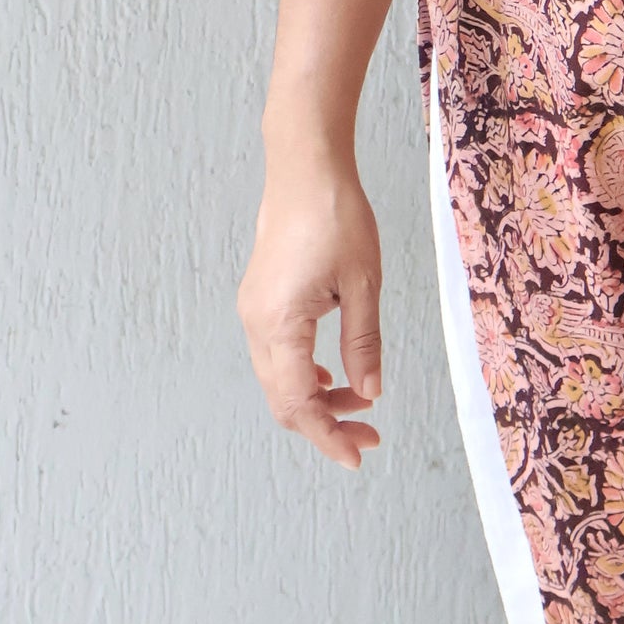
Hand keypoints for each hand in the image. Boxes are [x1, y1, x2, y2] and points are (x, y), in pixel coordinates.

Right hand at [237, 147, 385, 467]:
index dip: (328, 436)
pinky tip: (335, 374)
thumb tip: (369, 393)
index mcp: (279, 324)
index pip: (299, 403)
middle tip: (370, 435)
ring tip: (362, 404)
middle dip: (325, 425)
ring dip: (316, 399)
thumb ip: (364, 343)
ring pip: (279, 379)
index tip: (358, 456)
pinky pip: (277, 354)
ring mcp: (253, 311)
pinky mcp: (260, 299)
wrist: (305, 167)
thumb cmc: (337, 215)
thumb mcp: (363, 282)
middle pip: (284, 399)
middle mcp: (256, 323)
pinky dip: (305, 374)